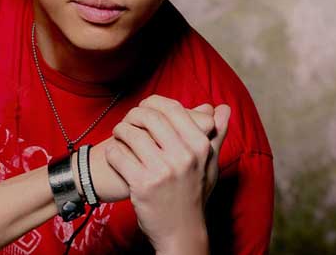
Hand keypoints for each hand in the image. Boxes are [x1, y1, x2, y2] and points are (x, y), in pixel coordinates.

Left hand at [103, 95, 230, 252]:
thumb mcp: (210, 164)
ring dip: (120, 130)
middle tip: (129, 120)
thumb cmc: (194, 193)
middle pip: (149, 116)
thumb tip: (223, 107)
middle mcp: (184, 157)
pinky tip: (116, 153)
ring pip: (130, 133)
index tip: (145, 108)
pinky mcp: (142, 185)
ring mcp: (162, 171)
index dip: (153, 102)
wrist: (182, 233)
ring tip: (120, 134)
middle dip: (133, 114)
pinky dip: (112, 151)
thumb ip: (216, 133)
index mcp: (200, 146)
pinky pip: (117, 154)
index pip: (172, 108)